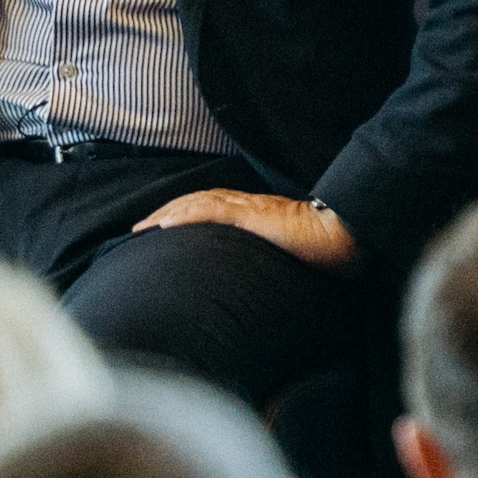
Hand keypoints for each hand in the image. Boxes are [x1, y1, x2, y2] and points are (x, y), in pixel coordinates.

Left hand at [132, 190, 360, 270]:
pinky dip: (187, 216)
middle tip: (136, 229)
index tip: (155, 227)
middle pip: (194, 202)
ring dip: (166, 214)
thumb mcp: (283, 250)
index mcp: (251, 211)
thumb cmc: (319, 247)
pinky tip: (166, 225)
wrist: (341, 236)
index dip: (178, 213)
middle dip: (163, 213)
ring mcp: (247, 209)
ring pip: (197, 203)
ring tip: (143, 227)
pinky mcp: (252, 216)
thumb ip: (264, 254)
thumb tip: (250, 276)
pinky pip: (213, 211)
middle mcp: (245, 204)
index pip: (206, 206)